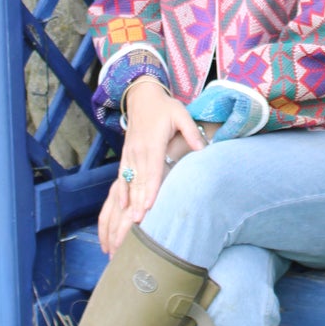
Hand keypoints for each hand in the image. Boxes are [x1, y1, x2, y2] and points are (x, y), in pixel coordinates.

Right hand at [97, 79, 207, 257]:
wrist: (142, 98)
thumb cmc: (164, 107)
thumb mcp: (181, 114)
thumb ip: (190, 132)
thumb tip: (203, 148)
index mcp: (152, 144)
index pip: (152, 171)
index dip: (150, 190)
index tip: (149, 208)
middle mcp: (138, 152)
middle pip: (138, 183)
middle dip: (137, 206)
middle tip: (137, 227)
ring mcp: (129, 156)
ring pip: (129, 184)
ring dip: (128, 205)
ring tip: (129, 223)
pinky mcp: (126, 157)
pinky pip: (121, 179)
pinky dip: (121, 195)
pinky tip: (121, 210)